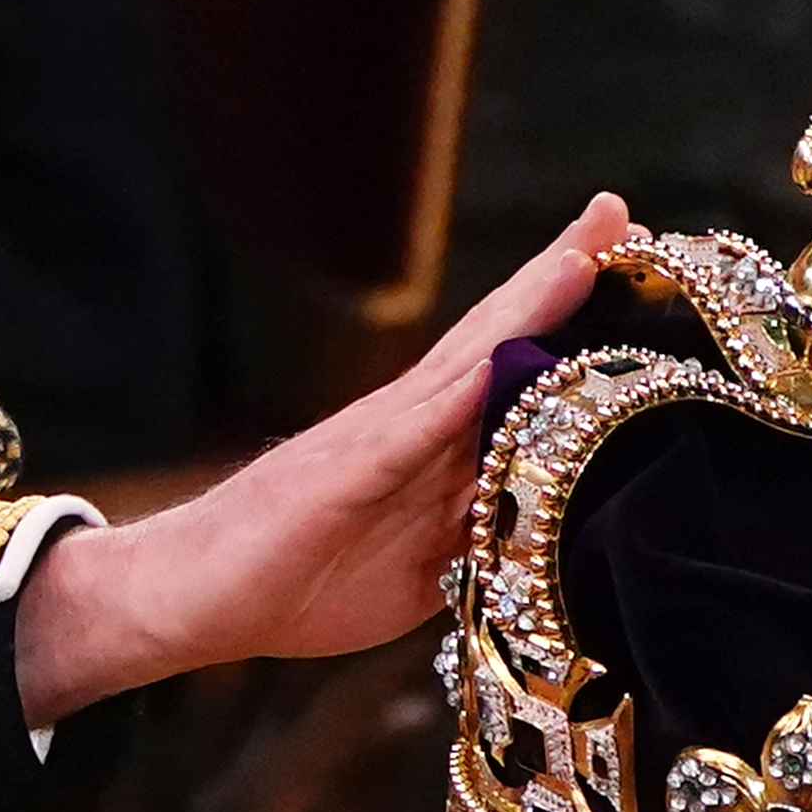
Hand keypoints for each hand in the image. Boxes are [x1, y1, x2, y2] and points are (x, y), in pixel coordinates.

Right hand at [15, 193, 634, 723]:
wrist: (189, 600)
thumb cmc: (295, 583)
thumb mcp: (417, 573)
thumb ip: (473, 539)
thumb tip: (542, 523)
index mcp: (423, 446)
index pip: (505, 367)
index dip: (561, 314)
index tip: (622, 259)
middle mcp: (404, 424)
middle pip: (494, 336)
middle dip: (558, 274)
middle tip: (617, 211)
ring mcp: (371, 440)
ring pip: (465, 361)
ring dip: (527, 306)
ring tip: (584, 250)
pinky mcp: (340, 473)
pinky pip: (413, 429)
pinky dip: (464, 392)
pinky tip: (506, 356)